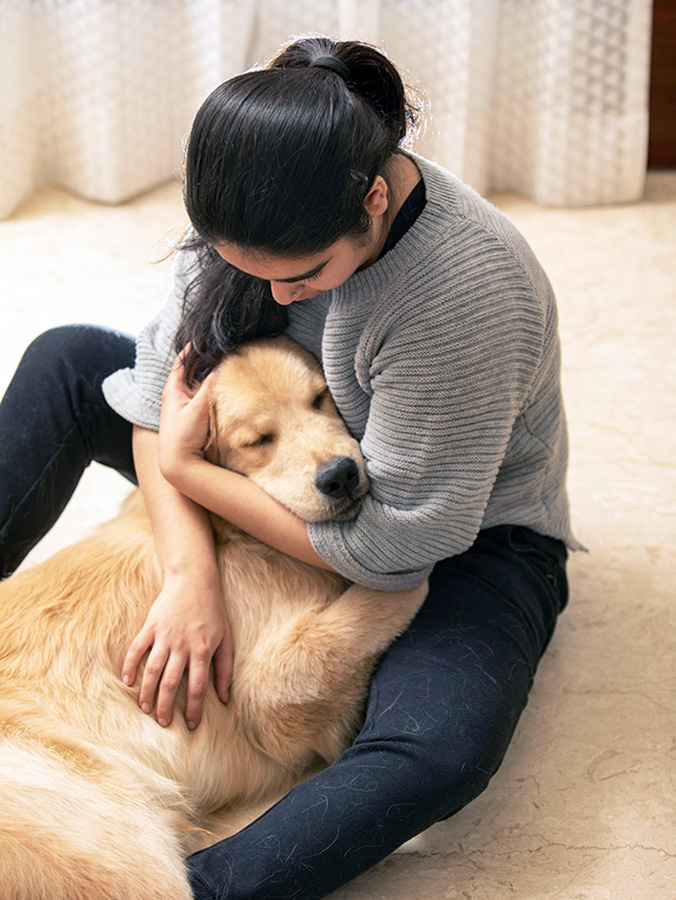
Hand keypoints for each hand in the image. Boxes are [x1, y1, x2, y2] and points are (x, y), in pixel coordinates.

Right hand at [121, 570, 232, 729]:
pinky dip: (130, 665)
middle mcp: (182, 645)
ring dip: (147, 692)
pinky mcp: (150, 626)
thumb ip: (225, 668)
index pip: (198, 687)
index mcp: (203, 650)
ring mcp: (164, 635)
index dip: (195, 709)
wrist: (194, 580)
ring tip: (145, 709)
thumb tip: (225, 697)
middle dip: (167, 707)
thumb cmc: (213, 611)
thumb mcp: (226, 638)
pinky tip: (127, 681)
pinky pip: (136, 649)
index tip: (192, 725)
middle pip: (172, 683)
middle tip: (163, 723)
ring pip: (153, 670)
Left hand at [158, 347, 213, 480]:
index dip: (191, 348)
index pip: (181, 362)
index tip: (203, 337)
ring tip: (219, 358)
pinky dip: (209, 385)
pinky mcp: (191, 416)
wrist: (178, 464)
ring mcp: (183, 406)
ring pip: (195, 382)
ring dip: (205, 371)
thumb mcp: (197, 409)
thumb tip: (220, 366)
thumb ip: (209, 387)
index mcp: (172, 391)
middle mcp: (176, 396)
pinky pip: (200, 394)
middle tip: (215, 345)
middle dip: (200, 357)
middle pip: (188, 370)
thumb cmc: (182, 437)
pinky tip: (219, 383)